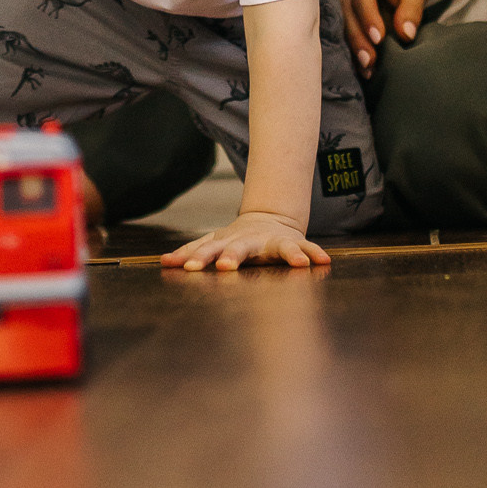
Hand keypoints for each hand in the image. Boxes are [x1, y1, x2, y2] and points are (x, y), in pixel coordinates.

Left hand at [163, 212, 328, 272]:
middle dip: (232, 257)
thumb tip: (163, 261)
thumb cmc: (236, 239)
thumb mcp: (214, 243)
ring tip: (296, 263)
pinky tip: (323, 261)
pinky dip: (312, 253)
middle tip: (225, 267)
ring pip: (279, 247)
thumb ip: (191, 252)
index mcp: (227, 242)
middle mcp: (248, 240)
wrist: (270, 219)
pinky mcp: (291, 244)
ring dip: (288, 253)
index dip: (197, 257)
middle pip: (239, 248)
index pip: (208, 249)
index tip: (187, 268)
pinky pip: (305, 248)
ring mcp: (271, 241)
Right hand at [340, 0, 441, 75]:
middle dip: (358, 38)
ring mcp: (343, 0)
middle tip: (370, 61)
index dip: (368, 16)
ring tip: (368, 70)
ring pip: (342, 25)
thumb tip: (406, 35)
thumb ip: (412, 9)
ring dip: (354, 49)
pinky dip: (354, 53)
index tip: (379, 38)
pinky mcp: (344, 15)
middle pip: (347, 11)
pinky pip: (344, 34)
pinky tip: (364, 70)